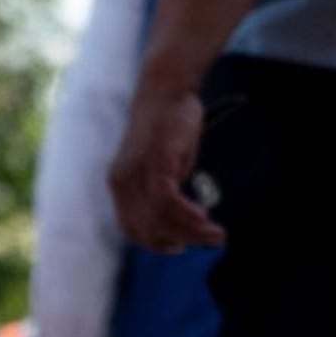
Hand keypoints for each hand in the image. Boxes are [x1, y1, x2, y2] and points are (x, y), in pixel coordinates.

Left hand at [109, 81, 223, 252]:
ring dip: (191, 231)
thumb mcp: (164, 163)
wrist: (165, 90)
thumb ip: (166, 188)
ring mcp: (136, 172)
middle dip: (181, 241)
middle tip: (211, 240)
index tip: (181, 246)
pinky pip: (167, 201)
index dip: (156, 243)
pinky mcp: (155, 162)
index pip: (131, 228)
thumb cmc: (168, 125)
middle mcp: (122, 182)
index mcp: (119, 184)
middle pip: (146, 228)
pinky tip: (205, 216)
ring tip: (216, 234)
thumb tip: (183, 212)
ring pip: (159, 218)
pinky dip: (187, 215)